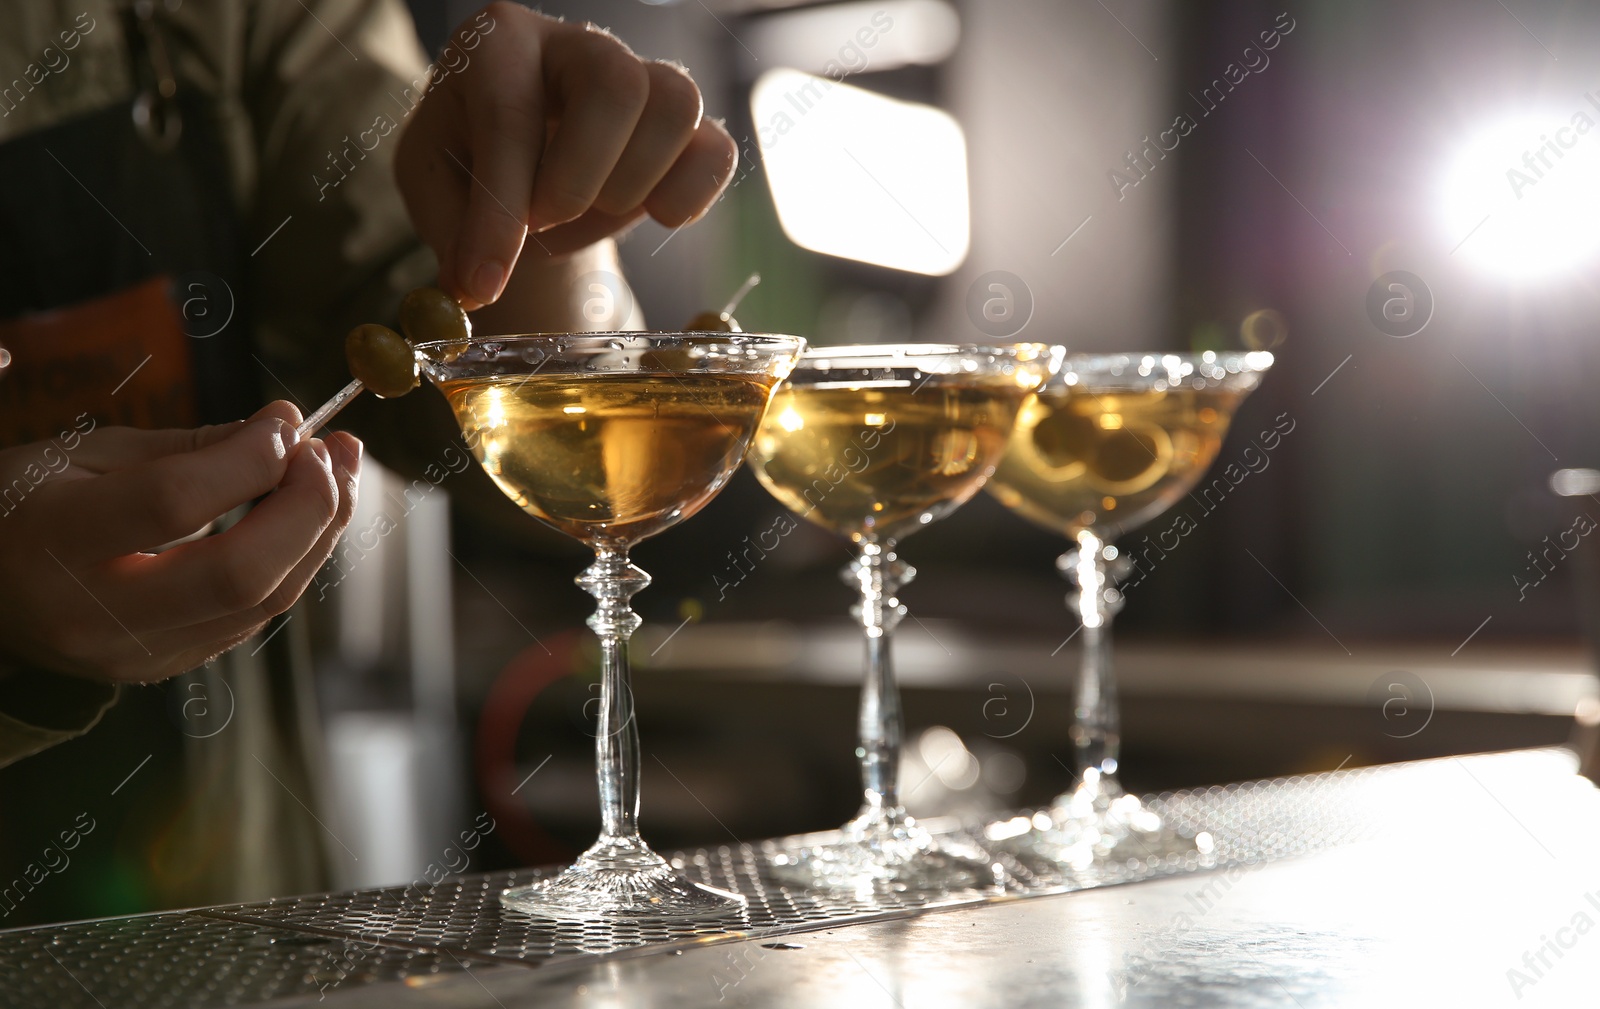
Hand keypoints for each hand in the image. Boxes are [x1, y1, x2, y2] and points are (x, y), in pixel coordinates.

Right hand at [0, 402, 359, 683]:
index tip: (287, 419)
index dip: (248, 459)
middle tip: (332, 451)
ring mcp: (136, 652)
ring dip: (318, 532)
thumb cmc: (26, 505)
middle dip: (308, 507)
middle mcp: (98, 613)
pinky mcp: (166, 667)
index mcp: (57, 539)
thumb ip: (188, 445)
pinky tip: (305, 517)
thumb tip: (283, 427)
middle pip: (239, 573)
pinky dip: (291, 562)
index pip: (174, 502)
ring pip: (262, 602)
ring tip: (340, 472)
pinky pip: (252, 617)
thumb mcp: (84, 454)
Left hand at [395, 2, 738, 309]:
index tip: (486, 280)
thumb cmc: (470, 163)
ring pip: (676, 107)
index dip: (499, 208)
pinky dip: (687, 198)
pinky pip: (717, 150)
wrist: (522, 167)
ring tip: (591, 211)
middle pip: (617, 85)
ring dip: (632, 186)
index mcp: (499, 44)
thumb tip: (477, 286)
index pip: (510, 116)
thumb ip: (454, 230)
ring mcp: (642, 76)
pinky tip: (647, 215)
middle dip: (580, 180)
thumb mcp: (436, 189)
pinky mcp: (686, 124)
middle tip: (546, 219)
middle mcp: (577, 45)